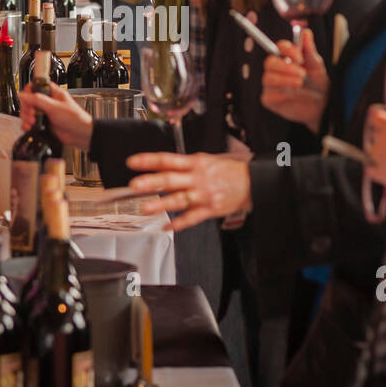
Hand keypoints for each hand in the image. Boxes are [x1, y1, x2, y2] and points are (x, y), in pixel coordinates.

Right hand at [19, 83, 92, 149]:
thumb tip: (23, 95)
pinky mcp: (43, 123)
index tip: (27, 100)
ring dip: (26, 117)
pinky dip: (27, 125)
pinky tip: (30, 127)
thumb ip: (38, 100)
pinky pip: (30, 122)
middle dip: (27, 107)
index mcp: (52, 93)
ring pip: (28, 111)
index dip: (29, 92)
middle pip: (28, 100)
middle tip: (31, 114)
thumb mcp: (55, 107)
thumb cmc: (75, 119)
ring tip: (32, 122)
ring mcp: (44, 113)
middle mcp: (47, 102)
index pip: (35, 86)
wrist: (80, 135)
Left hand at [126, 152, 251, 231]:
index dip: (149, 160)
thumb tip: (162, 166)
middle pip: (171, 179)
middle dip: (151, 182)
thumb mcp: (206, 160)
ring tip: (145, 208)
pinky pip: (192, 218)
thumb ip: (184, 165)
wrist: (253, 182)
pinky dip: (179, 223)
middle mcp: (197, 178)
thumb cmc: (229, 171)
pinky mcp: (210, 209)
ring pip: (179, 199)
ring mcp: (203, 194)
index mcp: (195, 163)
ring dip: (161, 204)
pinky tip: (167, 227)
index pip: (168, 159)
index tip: (132, 162)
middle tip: (135, 185)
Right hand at [260, 28, 328, 133]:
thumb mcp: (317, 67)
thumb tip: (306, 32)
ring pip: (268, 78)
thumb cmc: (318, 85)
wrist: (323, 106)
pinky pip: (269, 95)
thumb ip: (310, 51)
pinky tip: (293, 95)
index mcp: (287, 58)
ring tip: (300, 83)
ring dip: (285, 80)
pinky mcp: (270, 100)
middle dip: (284, 67)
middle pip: (269, 62)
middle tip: (301, 73)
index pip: (279, 47)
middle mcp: (277, 70)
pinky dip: (282, 94)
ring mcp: (272, 85)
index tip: (300, 57)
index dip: (287, 50)